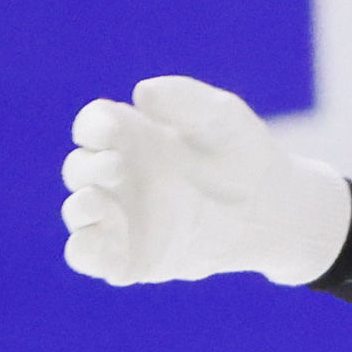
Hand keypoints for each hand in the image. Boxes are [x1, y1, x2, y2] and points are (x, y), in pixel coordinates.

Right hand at [60, 75, 351, 286]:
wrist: (272, 208)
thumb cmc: (242, 152)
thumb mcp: (222, 116)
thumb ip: (185, 98)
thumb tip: (141, 94)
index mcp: (130, 135)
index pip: (93, 125)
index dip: (94, 125)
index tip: (112, 128)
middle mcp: (119, 176)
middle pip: (79, 168)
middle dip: (89, 166)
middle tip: (118, 167)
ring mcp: (122, 217)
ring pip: (79, 215)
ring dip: (80, 210)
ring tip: (99, 204)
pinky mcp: (132, 255)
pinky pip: (92, 257)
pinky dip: (87, 254)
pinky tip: (102, 248)